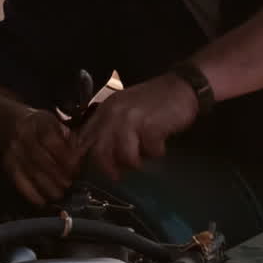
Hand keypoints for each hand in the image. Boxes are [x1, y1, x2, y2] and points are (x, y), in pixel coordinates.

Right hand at [0, 108, 80, 204]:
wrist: (5, 119)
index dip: (64, 156)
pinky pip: (18, 180)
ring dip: (46, 186)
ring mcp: (13, 150)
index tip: (75, 168)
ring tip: (58, 194)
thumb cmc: (36, 124)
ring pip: (30, 171)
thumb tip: (79, 154)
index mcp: (39, 122)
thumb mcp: (53, 121)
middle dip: (57, 174)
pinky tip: (41, 201)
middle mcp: (23, 135)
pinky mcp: (7, 162)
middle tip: (68, 184)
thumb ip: (67, 137)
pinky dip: (30, 193)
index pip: (51, 141)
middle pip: (40, 158)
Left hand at [76, 73, 198, 182]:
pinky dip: (156, 152)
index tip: (85, 173)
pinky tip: (160, 145)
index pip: (83, 138)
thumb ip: (109, 128)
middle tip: (118, 176)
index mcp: (105, 110)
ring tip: (145, 157)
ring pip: (124, 156)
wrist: (182, 86)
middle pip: (99, 152)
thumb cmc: (153, 102)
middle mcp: (113, 113)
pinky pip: (149, 151)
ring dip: (136, 161)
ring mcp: (131, 119)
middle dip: (109, 168)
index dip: (81, 158)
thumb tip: (98, 156)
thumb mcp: (124, 110)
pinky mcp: (150, 126)